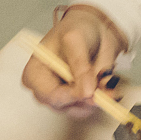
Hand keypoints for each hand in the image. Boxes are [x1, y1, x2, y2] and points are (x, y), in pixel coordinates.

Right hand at [21, 6, 125, 121]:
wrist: (96, 29)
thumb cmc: (77, 29)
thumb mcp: (75, 40)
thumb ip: (80, 65)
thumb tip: (86, 91)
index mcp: (35, 74)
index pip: (48, 96)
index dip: (70, 96)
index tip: (90, 90)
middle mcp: (47, 89)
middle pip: (63, 106)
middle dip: (86, 98)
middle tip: (103, 84)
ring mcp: (64, 96)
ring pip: (79, 110)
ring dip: (97, 97)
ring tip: (104, 76)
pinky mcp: (79, 100)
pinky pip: (92, 108)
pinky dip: (103, 98)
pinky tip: (105, 82)